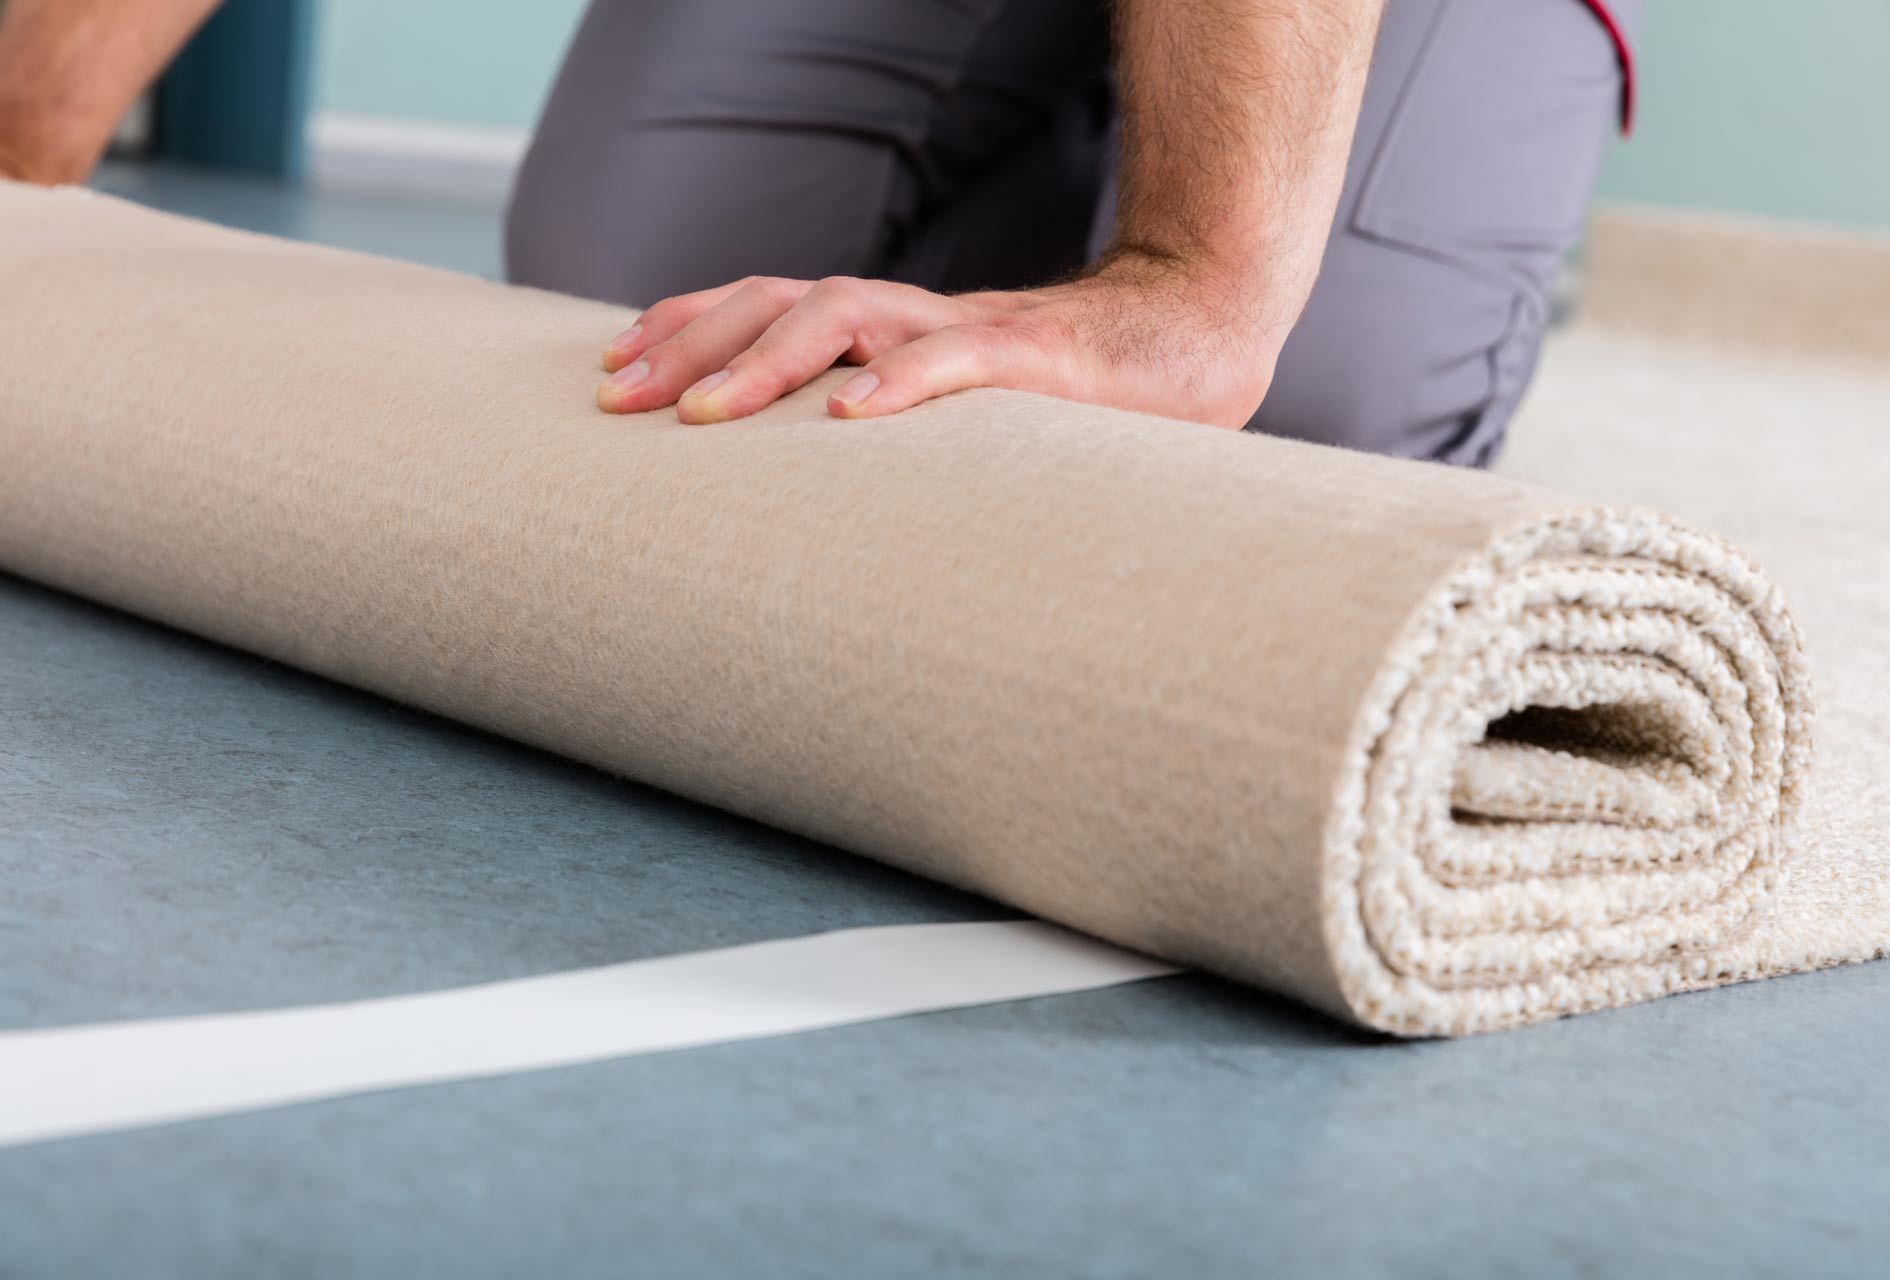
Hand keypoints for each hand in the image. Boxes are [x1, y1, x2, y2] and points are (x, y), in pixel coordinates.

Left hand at [595, 251, 1286, 428]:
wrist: (1195, 342)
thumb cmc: (1072, 402)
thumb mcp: (959, 425)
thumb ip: (894, 452)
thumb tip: (809, 529)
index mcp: (891, 330)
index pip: (768, 304)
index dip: (687, 326)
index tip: (614, 368)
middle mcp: (916, 317)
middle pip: (781, 300)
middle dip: (691, 343)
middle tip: (620, 398)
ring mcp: (971, 331)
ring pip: (849, 312)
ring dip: (767, 360)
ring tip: (705, 414)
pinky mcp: (1035, 362)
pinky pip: (960, 358)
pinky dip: (902, 379)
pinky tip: (850, 414)